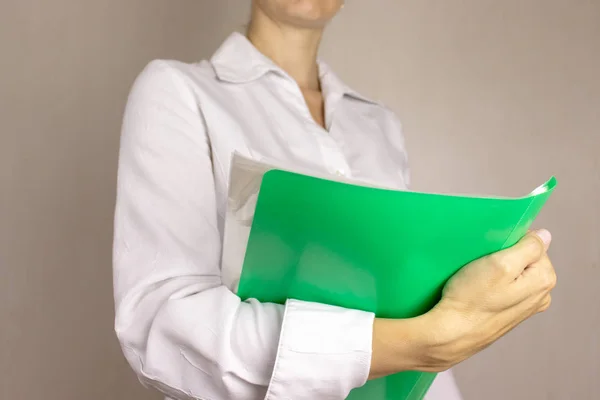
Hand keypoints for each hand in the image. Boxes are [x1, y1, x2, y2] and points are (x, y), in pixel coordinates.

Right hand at [421, 229, 556, 370]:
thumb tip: (544, 236)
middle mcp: (541, 294)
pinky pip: (504, 286)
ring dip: (496, 268)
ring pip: (514, 272)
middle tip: (482, 263)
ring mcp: (526, 305)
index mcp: (544, 279)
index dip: (510, 241)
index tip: (491, 252)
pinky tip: (477, 288)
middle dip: (504, 255)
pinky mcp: (510, 312)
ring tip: (477, 276)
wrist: (451, 332)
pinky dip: (492, 282)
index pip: (534, 243)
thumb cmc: (471, 298)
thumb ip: (528, 247)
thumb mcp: (500, 264)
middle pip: (525, 258)